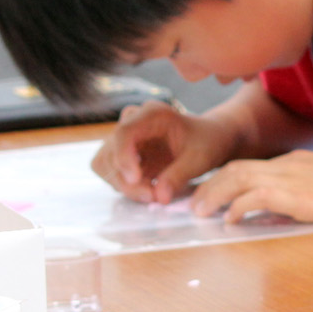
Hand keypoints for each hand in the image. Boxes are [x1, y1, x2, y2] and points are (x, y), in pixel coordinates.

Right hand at [92, 102, 238, 204]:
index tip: (135, 180)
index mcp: (153, 114)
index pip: (124, 132)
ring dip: (124, 185)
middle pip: (111, 152)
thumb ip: (178, 176)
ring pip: (105, 164)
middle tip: (152, 196)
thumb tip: (159, 197)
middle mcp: (133, 121)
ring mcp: (124, 137)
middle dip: (126, 180)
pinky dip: (124, 185)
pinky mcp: (121, 152)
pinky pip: (110, 171)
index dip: (124, 158)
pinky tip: (146, 189)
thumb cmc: (206, 143)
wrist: (207, 140)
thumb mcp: (199, 159)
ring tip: (152, 194)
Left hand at [189, 150, 312, 222]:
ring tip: (201, 213)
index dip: (222, 179)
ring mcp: (295, 179)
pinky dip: (238, 207)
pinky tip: (230, 220)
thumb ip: (306, 191)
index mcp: (296, 162)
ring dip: (214, 195)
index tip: (206, 193)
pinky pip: (259, 197)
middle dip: (208, 185)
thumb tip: (285, 209)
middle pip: (236, 168)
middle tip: (191, 204)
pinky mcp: (302, 197)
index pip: (249, 165)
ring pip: (239, 179)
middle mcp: (289, 165)